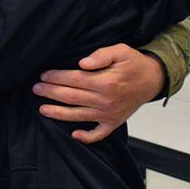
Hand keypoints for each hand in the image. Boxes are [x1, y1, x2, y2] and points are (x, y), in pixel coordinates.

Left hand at [32, 44, 163, 143]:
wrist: (154, 79)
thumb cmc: (134, 63)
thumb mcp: (120, 51)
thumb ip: (101, 55)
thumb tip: (82, 62)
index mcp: (106, 82)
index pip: (74, 80)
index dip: (56, 77)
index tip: (44, 75)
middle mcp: (106, 100)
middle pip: (72, 97)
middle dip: (51, 93)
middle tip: (35, 89)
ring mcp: (109, 114)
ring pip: (79, 116)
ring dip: (58, 113)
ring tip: (42, 110)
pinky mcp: (114, 122)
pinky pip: (99, 134)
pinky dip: (87, 137)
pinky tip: (74, 135)